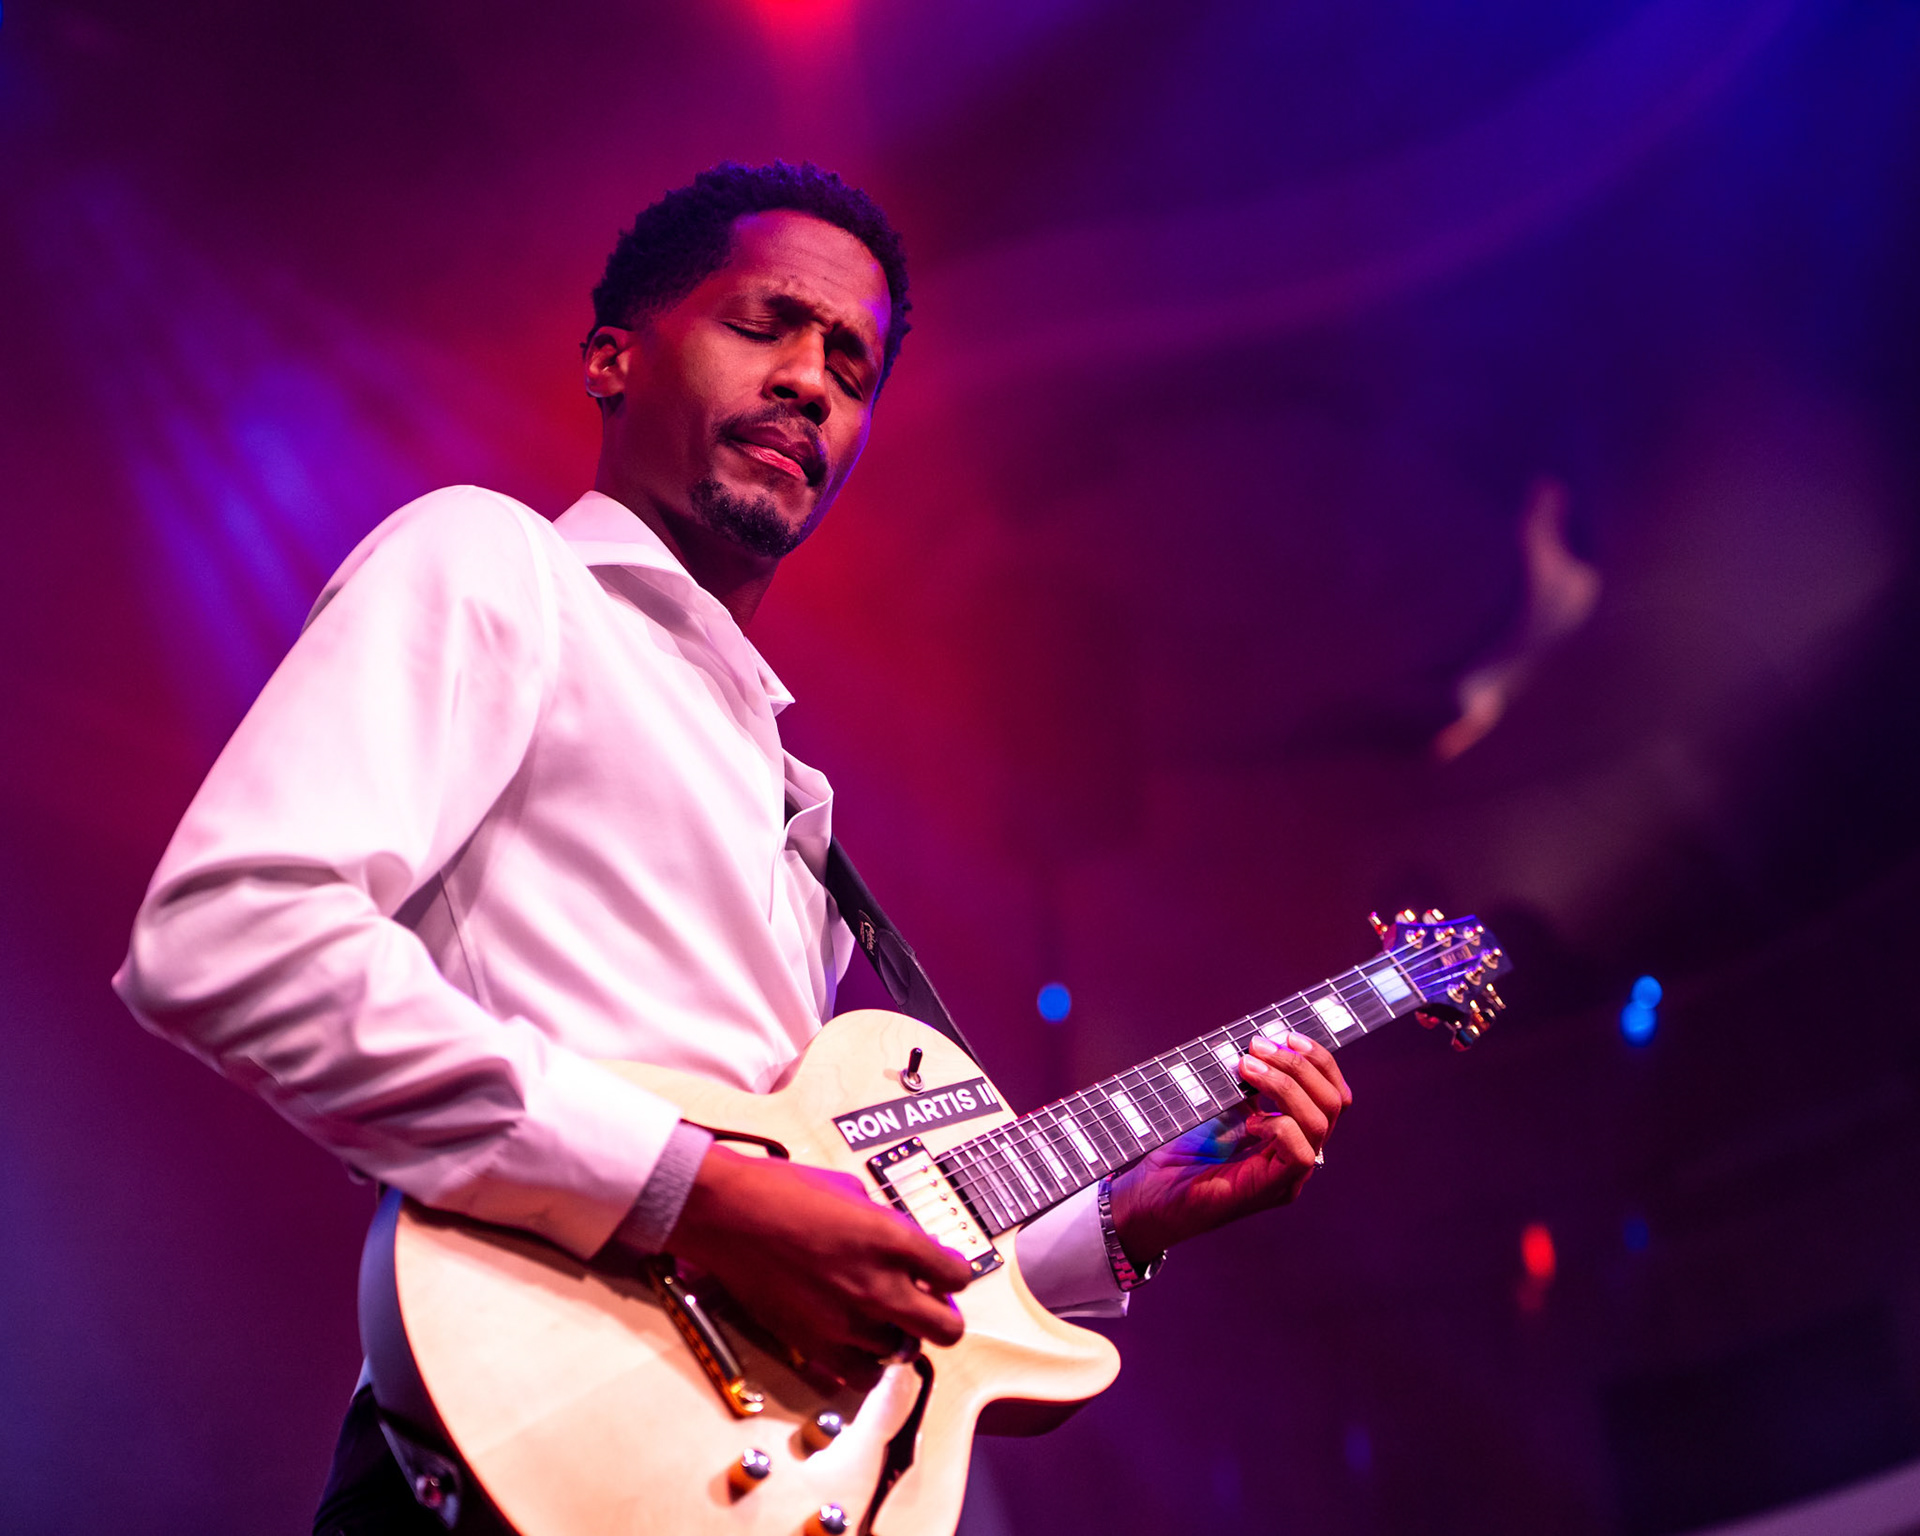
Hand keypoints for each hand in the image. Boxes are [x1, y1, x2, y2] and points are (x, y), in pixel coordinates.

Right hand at [662, 1145, 974, 1387]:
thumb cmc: (782, 1191)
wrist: (729, 1214)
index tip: (941, 1273)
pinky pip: (862, 1376)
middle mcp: (879, 1286)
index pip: (957, 1276)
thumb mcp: (851, 1189)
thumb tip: (902, 1243)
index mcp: (893, 1240)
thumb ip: (885, 1222)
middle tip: (925, 1304)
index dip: (951, 1275)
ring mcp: (848, 1321)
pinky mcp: (816, 1345)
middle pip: (946, 1329)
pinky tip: (856, 1342)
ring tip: (876, 1315)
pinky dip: (866, 1363)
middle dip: (942, 1317)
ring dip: (896, 1333)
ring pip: (902, 1351)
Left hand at [1108, 1033, 1350, 1265]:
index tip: (1286, 1035)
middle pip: (1334, 1104)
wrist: (1151, 1193)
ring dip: (1285, 1085)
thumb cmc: (1182, 1150)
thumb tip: (1261, 1045)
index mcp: (1294, 1134)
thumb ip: (1247, 1082)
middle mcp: (1300, 1156)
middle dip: (1300, 1066)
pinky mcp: (1270, 1190)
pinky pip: (1301, 1155)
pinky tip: (1250, 1121)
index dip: (1318, 1061)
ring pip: (1319, 1123)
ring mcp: (1289, 1177)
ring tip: (1247, 1068)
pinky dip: (1278, 1126)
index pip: (1333, 1094)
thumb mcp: (1221, 1104)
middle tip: (1258, 1047)